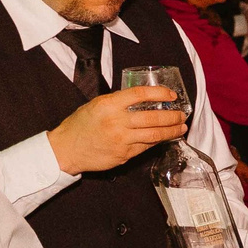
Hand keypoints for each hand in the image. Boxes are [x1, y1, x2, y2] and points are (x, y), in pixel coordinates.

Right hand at [49, 88, 188, 173]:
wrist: (66, 150)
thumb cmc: (80, 125)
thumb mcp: (96, 105)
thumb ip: (118, 102)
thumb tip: (142, 98)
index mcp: (109, 105)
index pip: (140, 94)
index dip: (160, 93)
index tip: (172, 95)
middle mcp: (117, 122)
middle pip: (153, 117)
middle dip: (173, 116)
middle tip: (182, 115)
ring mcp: (122, 140)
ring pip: (155, 135)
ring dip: (172, 131)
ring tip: (181, 127)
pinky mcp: (124, 154)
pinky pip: (147, 146)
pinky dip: (158, 141)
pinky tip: (165, 138)